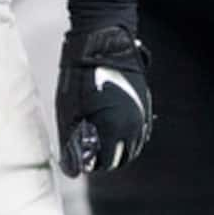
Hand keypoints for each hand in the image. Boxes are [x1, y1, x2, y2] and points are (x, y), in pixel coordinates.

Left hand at [56, 23, 152, 176]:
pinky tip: (109, 124)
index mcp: (116, 129)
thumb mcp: (68, 113)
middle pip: (123, 157)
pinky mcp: (145, 103)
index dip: (91, 164)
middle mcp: (135, 126)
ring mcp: (144, 114)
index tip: (78, 158)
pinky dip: (126, 134)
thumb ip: (70, 146)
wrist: (102, 42)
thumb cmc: (80, 76)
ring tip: (96, 136)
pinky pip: (140, 130)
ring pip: (133, 145)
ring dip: (117, 146)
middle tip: (86, 149)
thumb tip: (72, 172)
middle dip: (105, 158)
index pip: (107, 163)